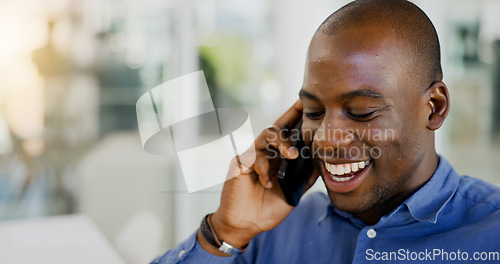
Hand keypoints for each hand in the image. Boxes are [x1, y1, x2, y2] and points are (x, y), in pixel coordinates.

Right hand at [198, 100, 318, 254]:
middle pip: (277, 127)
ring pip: (266, 136)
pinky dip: (263, 168)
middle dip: (291, 117)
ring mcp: (251, 157)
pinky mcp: (239, 164)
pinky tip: (268, 183)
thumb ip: (305, 178)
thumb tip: (323, 164)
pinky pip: (253, 157)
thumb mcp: (293, 193)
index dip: (297, 117)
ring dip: (281, 143)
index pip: (288, 133)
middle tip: (304, 112)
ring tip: (292, 155)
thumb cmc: (267, 208)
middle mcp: (265, 153)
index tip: (308, 104)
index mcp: (278, 158)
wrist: (245, 224)